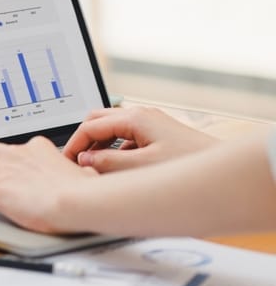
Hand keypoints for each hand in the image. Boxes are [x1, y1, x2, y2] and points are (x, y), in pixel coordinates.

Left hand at [0, 137, 97, 233]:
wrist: (78, 202)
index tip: (5, 166)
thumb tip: (91, 177)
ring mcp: (2, 170)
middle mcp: (17, 154)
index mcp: (38, 149)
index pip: (15, 147)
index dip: (6, 157)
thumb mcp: (86, 177)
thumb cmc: (86, 194)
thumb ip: (82, 175)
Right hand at [63, 107, 217, 172]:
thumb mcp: (140, 168)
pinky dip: (116, 150)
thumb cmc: (187, 164)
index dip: (75, 144)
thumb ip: (107, 163)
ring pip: (112, 129)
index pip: (90, 125)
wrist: (220, 168)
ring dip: (101, 146)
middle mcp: (141, 115)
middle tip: (77, 162)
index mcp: (135, 118)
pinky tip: (119, 170)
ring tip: (96, 168)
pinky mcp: (157, 134)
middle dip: (84, 140)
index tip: (67, 162)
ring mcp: (150, 124)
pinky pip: (126, 137)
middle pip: (98, 120)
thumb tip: (85, 160)